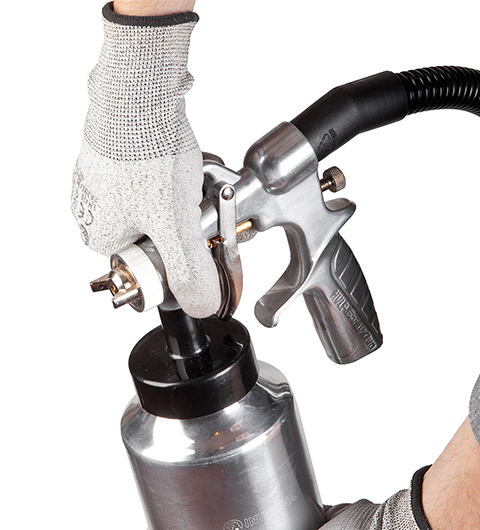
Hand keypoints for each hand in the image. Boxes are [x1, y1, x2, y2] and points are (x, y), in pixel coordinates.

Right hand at [71, 3, 219, 317]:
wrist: (141, 88)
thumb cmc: (146, 154)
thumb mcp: (177, 228)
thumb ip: (189, 272)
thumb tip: (200, 306)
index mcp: (99, 237)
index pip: (147, 271)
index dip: (180, 262)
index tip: (197, 244)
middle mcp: (94, 209)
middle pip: (156, 238)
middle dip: (184, 227)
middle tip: (198, 208)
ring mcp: (103, 178)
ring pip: (158, 206)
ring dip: (182, 200)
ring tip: (190, 181)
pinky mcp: (118, 153)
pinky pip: (155, 177)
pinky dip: (174, 175)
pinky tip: (182, 164)